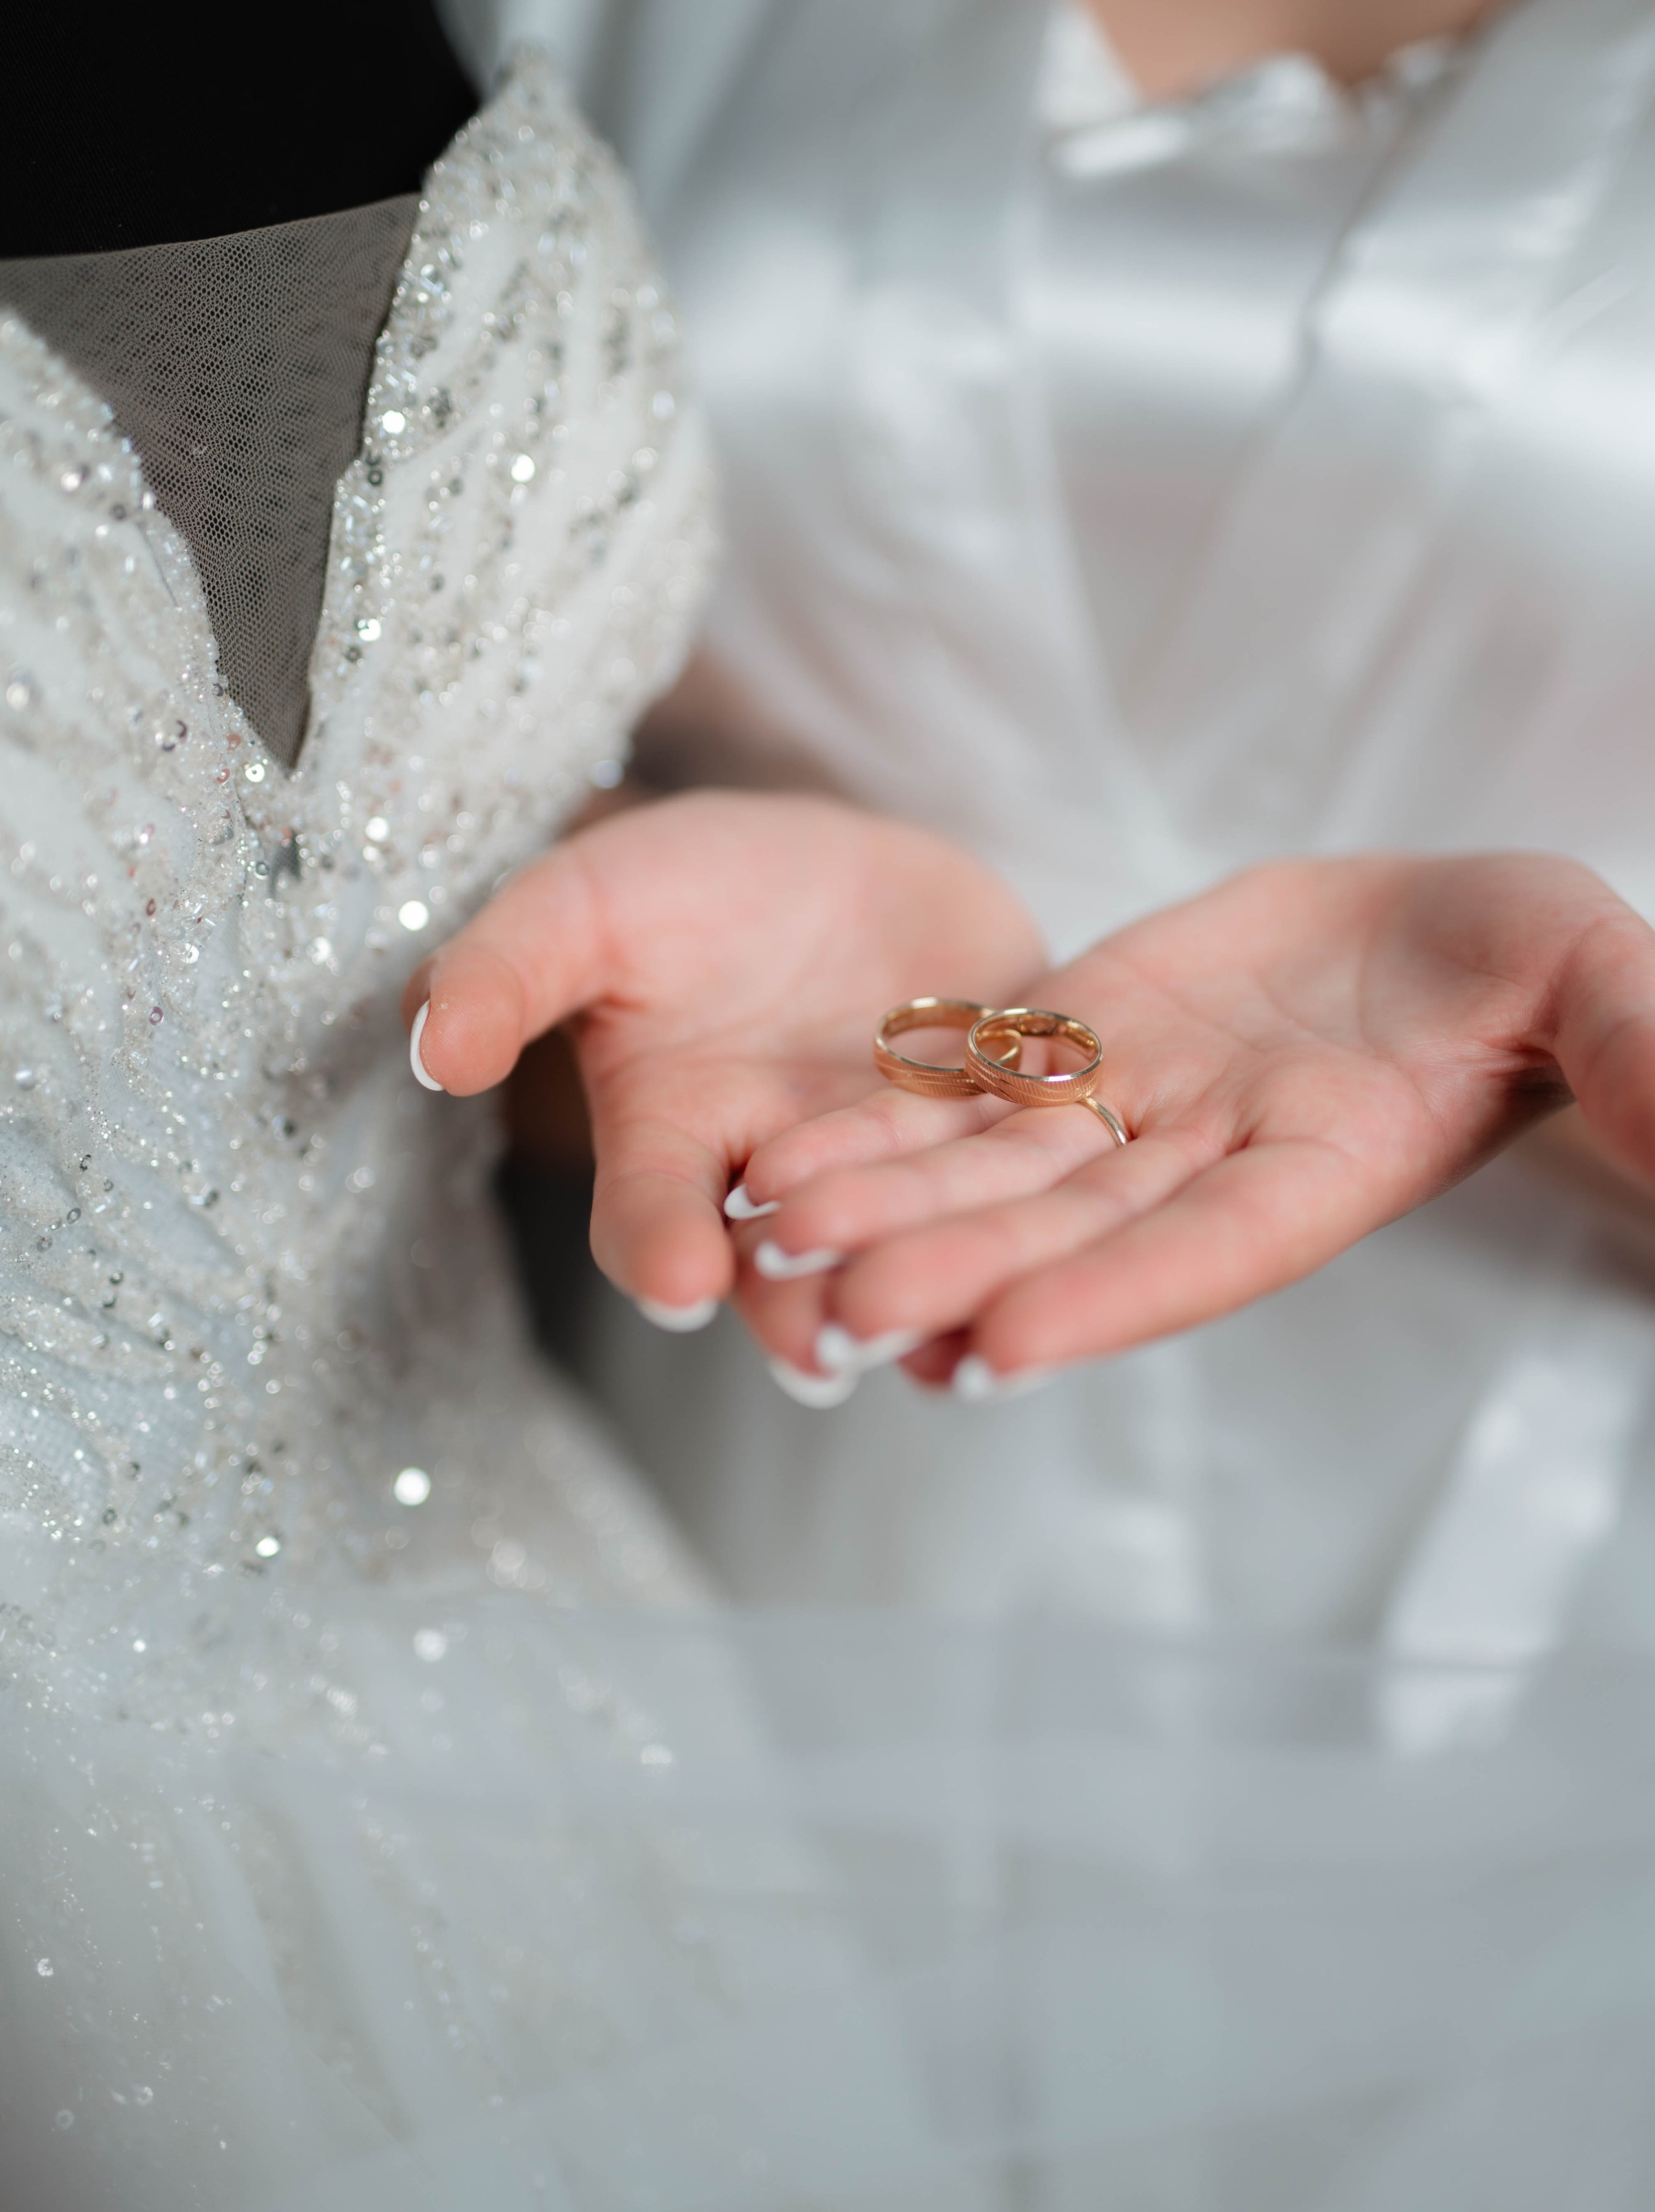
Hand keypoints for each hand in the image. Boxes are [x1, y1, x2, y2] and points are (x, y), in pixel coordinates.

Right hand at [403, 792, 1041, 1325]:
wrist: (833, 863)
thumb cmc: (686, 886)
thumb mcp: (585, 902)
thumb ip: (511, 971)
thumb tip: (433, 1049)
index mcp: (673, 1134)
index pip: (648, 1212)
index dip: (656, 1243)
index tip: (670, 1278)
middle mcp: (779, 1178)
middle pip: (784, 1267)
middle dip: (801, 1309)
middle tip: (822, 1349)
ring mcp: (890, 1167)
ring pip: (901, 1248)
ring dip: (917, 1295)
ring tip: (937, 1341)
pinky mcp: (993, 1135)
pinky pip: (1011, 1192)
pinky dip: (1029, 1237)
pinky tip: (1060, 1274)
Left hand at [727, 854, 1654, 1396]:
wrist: (1442, 923)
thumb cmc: (1536, 958)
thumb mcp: (1601, 986)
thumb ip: (1638, 1063)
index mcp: (1330, 1168)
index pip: (1209, 1253)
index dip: (1106, 1301)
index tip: (993, 1355)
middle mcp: (1212, 1162)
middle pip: (1067, 1226)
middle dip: (952, 1268)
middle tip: (831, 1313)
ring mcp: (1139, 1106)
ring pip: (995, 1165)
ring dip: (889, 1201)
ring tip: (774, 1230)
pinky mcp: (1086, 1042)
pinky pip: (975, 1084)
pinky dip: (889, 1116)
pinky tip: (789, 1146)